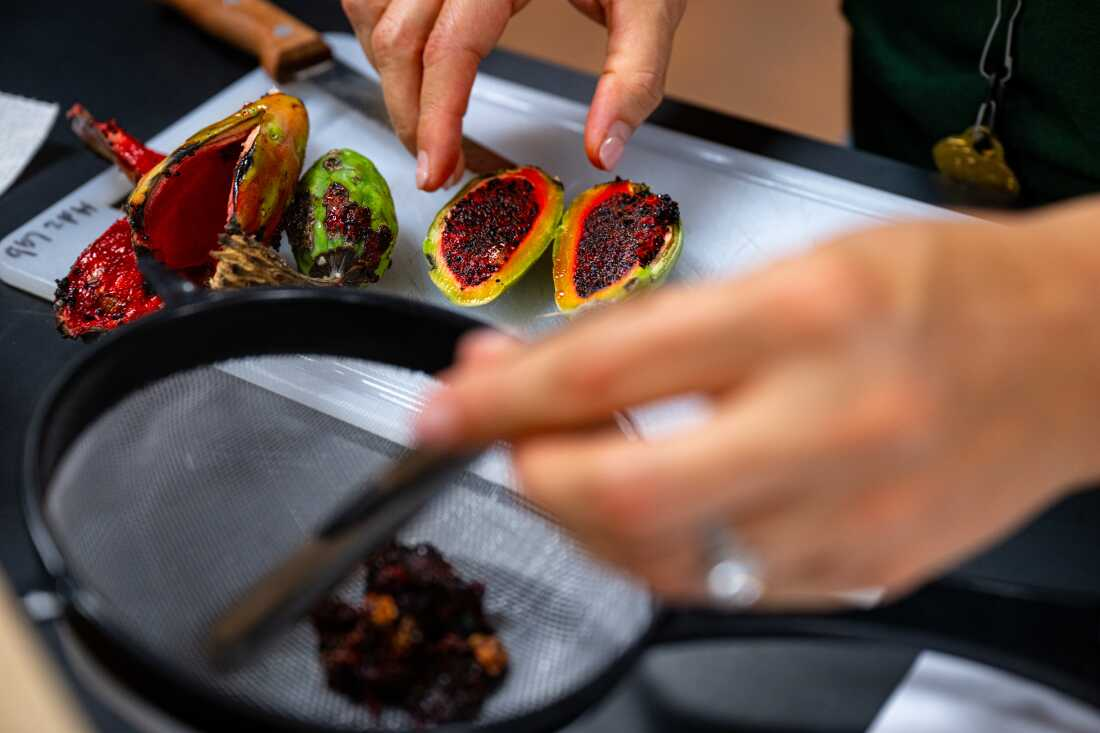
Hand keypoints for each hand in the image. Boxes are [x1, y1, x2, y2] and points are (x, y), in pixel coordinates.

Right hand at [342, 0, 685, 189]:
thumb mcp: (650, 3)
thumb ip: (634, 76)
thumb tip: (603, 149)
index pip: (448, 50)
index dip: (435, 119)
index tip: (436, 171)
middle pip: (396, 39)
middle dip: (409, 114)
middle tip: (436, 165)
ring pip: (368, 13)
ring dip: (388, 74)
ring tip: (424, 119)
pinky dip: (381, 35)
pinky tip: (411, 66)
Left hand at [415, 201, 1099, 605]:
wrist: (1068, 355)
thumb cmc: (936, 294)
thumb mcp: (790, 270)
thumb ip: (661, 330)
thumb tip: (545, 370)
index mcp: (807, 317)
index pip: (614, 366)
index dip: (504, 395)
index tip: (444, 404)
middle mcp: (832, 425)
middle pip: (627, 492)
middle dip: (533, 478)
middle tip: (501, 446)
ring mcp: (850, 519)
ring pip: (663, 562)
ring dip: (581, 520)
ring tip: (564, 469)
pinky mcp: (860, 573)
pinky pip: (717, 588)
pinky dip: (651, 553)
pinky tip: (638, 510)